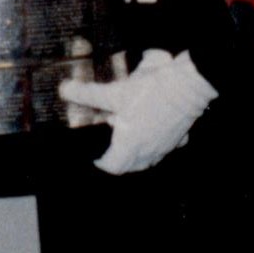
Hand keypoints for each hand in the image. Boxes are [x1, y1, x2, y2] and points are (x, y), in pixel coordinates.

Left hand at [57, 49, 217, 175]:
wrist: (188, 85)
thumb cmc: (151, 91)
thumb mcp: (115, 92)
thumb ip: (88, 94)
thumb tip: (65, 90)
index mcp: (131, 145)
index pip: (113, 167)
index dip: (101, 163)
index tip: (95, 156)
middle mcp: (148, 151)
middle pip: (130, 166)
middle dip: (118, 160)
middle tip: (110, 147)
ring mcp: (166, 146)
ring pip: (149, 159)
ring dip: (137, 154)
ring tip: (130, 138)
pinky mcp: (179, 137)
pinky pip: (166, 147)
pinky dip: (158, 144)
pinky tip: (154, 131)